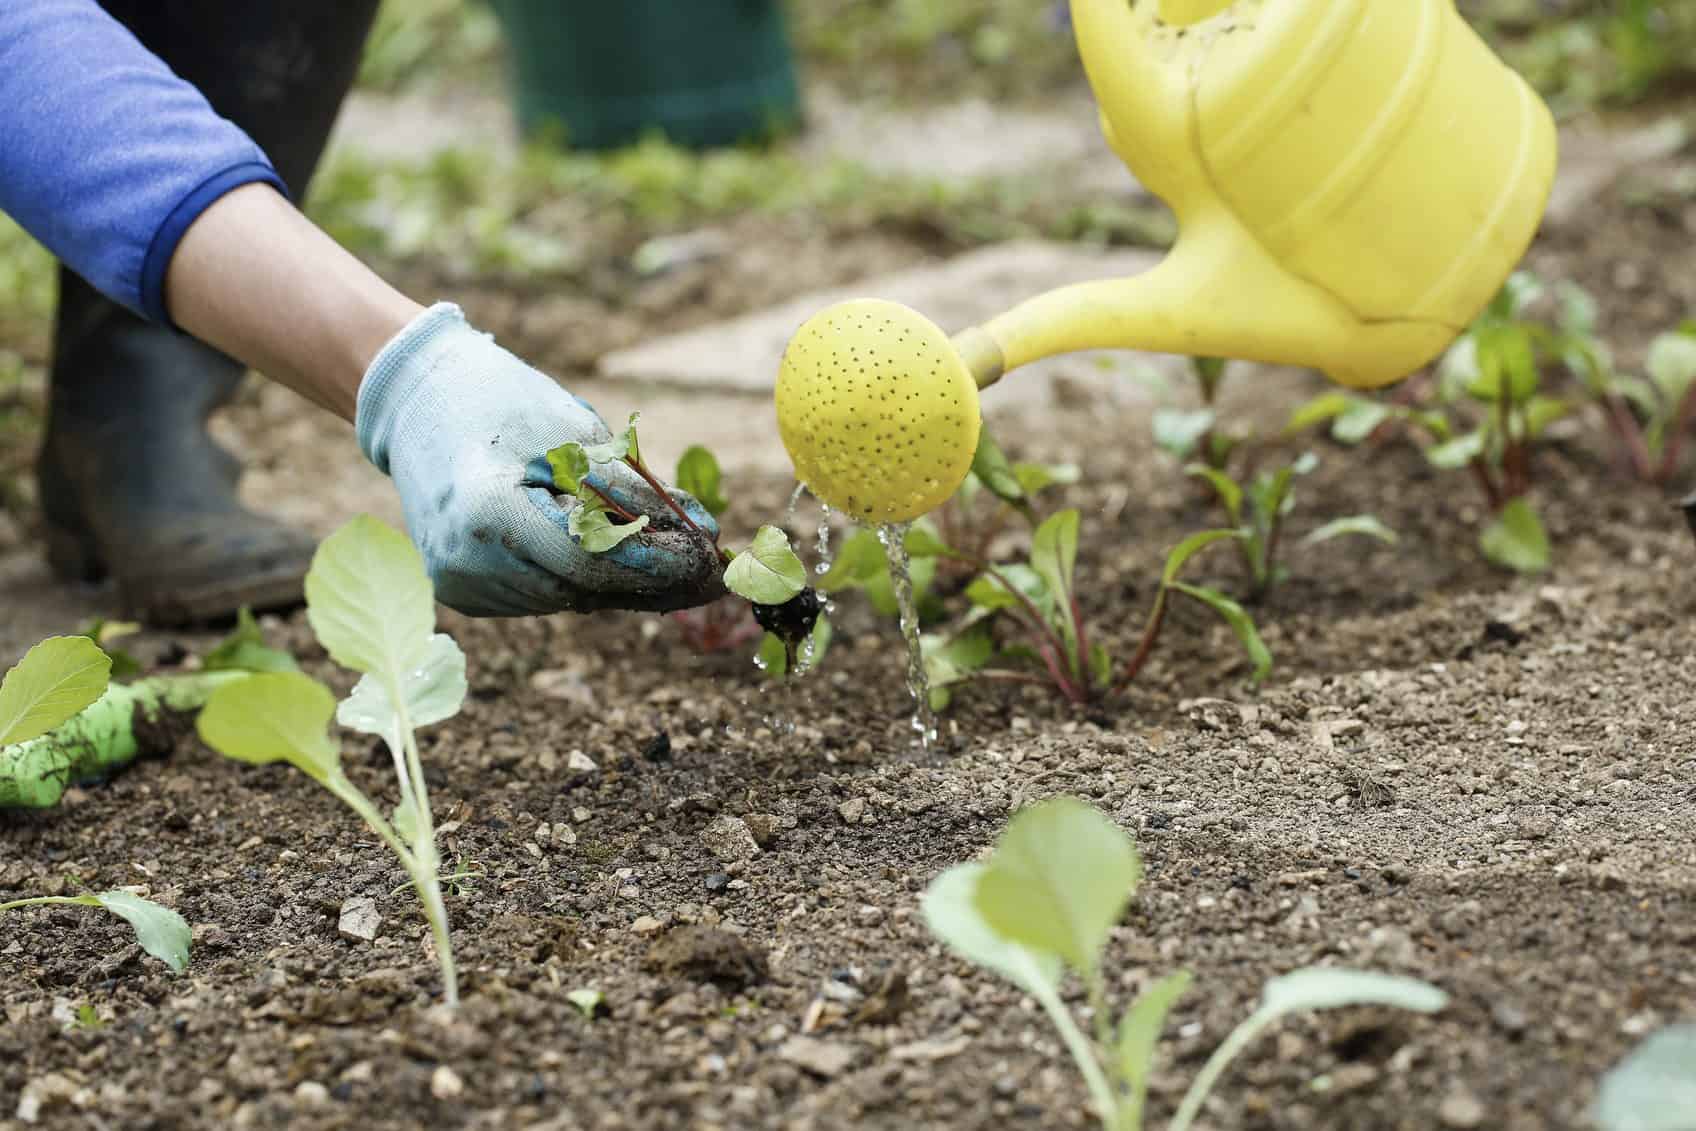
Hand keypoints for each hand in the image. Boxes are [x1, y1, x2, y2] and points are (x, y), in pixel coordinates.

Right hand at [355, 304, 722, 616]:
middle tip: (713, 574)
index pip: (590, 561)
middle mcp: (466, 563)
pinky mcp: (463, 592)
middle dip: (652, 580)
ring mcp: (460, 585)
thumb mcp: (576, 434)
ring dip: (621, 582)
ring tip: (671, 559)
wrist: (417, 401)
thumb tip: (705, 534)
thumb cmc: (500, 403)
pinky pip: (542, 595)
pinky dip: (580, 578)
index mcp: (487, 515)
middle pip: (582, 589)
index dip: (657, 565)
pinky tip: (610, 554)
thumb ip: (637, 492)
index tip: (711, 561)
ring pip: (567, 598)